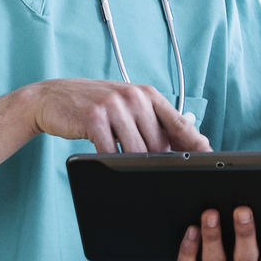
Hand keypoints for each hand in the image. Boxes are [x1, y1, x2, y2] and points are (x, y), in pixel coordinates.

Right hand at [26, 79, 208, 154]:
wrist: (52, 97)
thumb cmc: (93, 104)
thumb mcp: (126, 105)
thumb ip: (152, 121)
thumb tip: (183, 145)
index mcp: (147, 94)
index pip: (180, 122)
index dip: (196, 143)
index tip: (209, 158)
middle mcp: (134, 97)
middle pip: (158, 143)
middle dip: (155, 159)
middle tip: (146, 166)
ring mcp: (114, 106)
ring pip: (136, 151)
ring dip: (132, 163)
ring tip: (122, 160)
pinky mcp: (94, 118)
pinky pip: (111, 151)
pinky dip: (111, 160)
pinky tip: (106, 157)